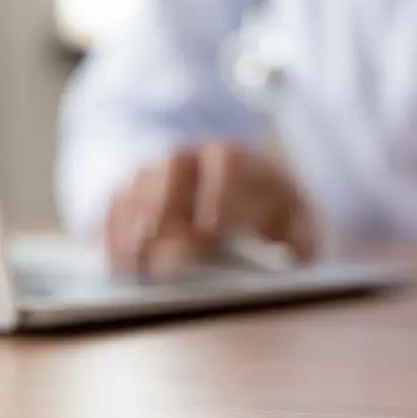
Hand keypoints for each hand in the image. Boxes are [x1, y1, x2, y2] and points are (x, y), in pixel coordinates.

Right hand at [104, 141, 316, 276]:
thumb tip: (301, 252)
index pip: (227, 159)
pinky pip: (117, 200)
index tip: (212, 227)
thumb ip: (304, 235)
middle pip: (173, 164)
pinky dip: (112, 228)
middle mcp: (198, 156)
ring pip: (139, 181)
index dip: (218, 189)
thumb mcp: (300, 223)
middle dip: (163, 200)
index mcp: (243, 158)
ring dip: (132, 219)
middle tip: (156, 238)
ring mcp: (164, 170)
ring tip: (131, 259)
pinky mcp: (138, 191)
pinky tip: (115, 261)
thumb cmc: (277, 215)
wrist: (249, 200)